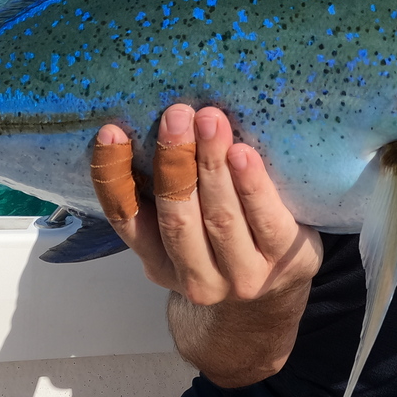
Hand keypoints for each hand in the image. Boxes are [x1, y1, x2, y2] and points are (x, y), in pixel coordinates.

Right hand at [93, 104, 322, 305]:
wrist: (283, 281)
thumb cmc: (226, 236)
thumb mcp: (188, 225)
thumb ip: (166, 190)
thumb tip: (149, 119)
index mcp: (159, 262)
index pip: (127, 220)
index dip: (114, 176)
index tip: (111, 132)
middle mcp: (196, 277)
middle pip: (177, 217)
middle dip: (174, 162)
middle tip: (176, 115)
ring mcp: (241, 275)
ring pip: (220, 216)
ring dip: (212, 164)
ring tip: (210, 121)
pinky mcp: (285, 260)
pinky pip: (265, 219)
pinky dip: (251, 185)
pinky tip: (242, 154)